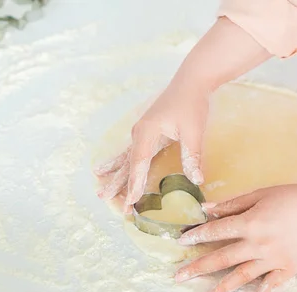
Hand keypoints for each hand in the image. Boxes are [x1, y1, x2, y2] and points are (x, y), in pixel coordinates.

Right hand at [94, 81, 208, 210]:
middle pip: (126, 164)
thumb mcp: (194, 130)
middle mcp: (139, 133)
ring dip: (115, 176)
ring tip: (101, 192)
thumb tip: (196, 180)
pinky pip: (129, 152)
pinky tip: (106, 168)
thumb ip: (192, 155)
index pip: (138, 165)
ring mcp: (141, 132)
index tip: (129, 202)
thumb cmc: (193, 103)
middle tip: (111, 205)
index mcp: (147, 132)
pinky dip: (119, 163)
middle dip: (119, 186)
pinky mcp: (146, 131)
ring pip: (125, 159)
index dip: (134, 185)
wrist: (192, 81)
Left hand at [175, 172, 296, 291]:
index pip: (216, 231)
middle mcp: (257, 244)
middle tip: (178, 277)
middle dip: (198, 267)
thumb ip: (233, 203)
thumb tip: (207, 209)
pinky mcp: (288, 269)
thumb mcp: (262, 194)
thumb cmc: (295, 197)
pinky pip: (271, 285)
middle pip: (222, 258)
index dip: (197, 236)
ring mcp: (272, 260)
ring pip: (241, 276)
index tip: (181, 242)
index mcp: (250, 223)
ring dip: (222, 289)